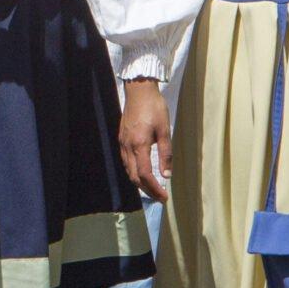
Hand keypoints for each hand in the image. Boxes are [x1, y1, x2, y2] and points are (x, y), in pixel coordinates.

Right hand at [118, 79, 171, 203]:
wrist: (139, 91)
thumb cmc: (154, 108)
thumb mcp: (165, 130)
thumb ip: (165, 153)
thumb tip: (167, 174)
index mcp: (139, 145)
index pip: (144, 174)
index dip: (154, 188)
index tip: (164, 197)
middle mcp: (127, 147)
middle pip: (134, 176)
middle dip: (147, 190)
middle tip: (160, 197)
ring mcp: (122, 143)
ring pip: (128, 170)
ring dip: (140, 183)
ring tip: (153, 188)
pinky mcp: (122, 139)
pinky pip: (126, 162)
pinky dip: (134, 172)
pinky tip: (142, 173)